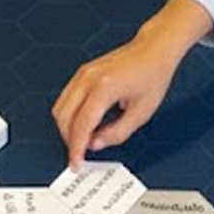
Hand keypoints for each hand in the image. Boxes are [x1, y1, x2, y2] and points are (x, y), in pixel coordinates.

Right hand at [52, 0, 212, 169]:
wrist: (153, 49)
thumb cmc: (152, 75)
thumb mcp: (142, 112)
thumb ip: (117, 132)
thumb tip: (95, 144)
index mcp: (104, 88)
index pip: (81, 125)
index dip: (76, 148)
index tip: (76, 164)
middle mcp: (88, 78)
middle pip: (64, 117)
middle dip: (69, 139)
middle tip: (81, 154)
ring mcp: (82, 73)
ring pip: (60, 108)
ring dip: (67, 127)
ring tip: (84, 139)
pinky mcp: (82, 73)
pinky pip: (66, 98)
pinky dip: (70, 115)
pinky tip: (85, 124)